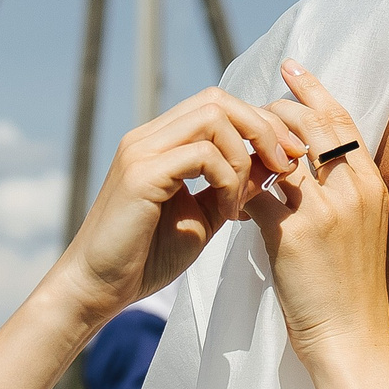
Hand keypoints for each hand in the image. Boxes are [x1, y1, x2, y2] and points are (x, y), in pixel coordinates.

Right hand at [53, 88, 306, 323]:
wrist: (99, 287)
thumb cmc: (148, 256)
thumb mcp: (206, 215)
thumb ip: (236, 187)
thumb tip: (274, 164)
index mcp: (161, 141)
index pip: (218, 104)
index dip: (261, 124)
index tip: (289, 157)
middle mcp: (148, 137)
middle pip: (218, 100)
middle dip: (263, 128)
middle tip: (285, 164)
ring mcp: (141, 151)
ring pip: (212, 117)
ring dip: (244, 157)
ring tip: (242, 200)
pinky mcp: (140, 175)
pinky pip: (200, 154)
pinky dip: (226, 178)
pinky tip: (226, 211)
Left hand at [247, 61, 388, 362]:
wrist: (350, 340)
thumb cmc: (350, 292)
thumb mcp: (359, 232)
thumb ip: (340, 195)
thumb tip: (303, 166)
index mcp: (371, 186)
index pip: (342, 120)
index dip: (314, 90)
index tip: (291, 68)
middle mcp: (353, 190)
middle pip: (310, 124)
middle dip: (275, 108)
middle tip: (249, 107)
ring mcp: (326, 210)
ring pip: (279, 152)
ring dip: (251, 146)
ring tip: (232, 149)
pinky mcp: (295, 234)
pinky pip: (257, 193)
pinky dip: (239, 191)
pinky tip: (227, 201)